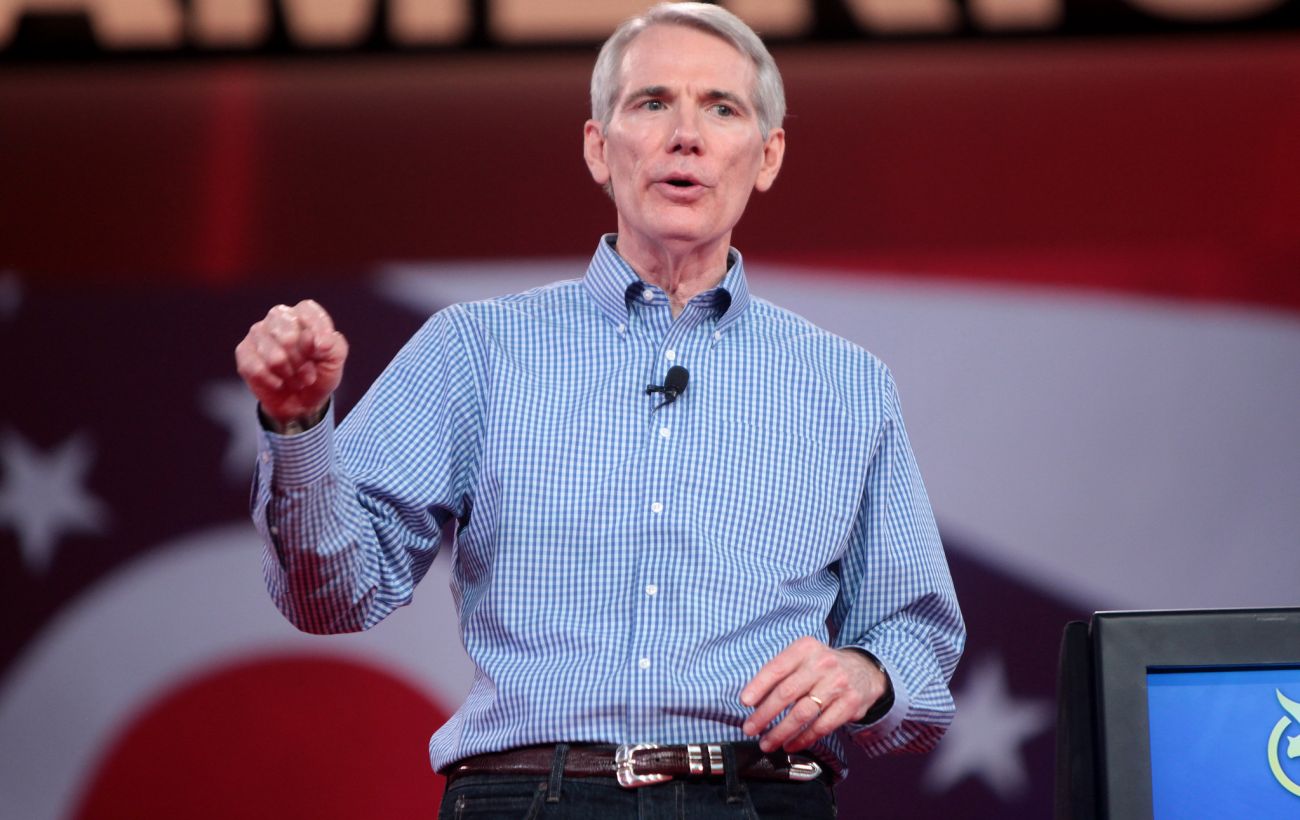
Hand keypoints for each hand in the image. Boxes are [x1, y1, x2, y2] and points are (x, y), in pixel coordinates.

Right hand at [235, 300, 347, 424]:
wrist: (301, 401)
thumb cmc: (319, 374)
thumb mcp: (336, 360)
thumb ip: (333, 345)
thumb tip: (315, 340)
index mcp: (302, 314)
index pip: (307, 310)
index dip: (317, 329)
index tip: (324, 349)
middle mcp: (278, 317)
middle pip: (288, 336)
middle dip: (301, 362)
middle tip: (308, 373)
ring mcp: (258, 332)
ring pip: (274, 357)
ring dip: (289, 375)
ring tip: (295, 379)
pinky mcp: (244, 351)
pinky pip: (257, 369)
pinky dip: (273, 381)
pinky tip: (278, 382)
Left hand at [740, 636, 887, 752]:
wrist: (864, 671)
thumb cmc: (823, 667)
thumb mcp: (803, 657)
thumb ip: (780, 673)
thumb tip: (753, 700)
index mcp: (805, 648)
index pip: (776, 668)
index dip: (758, 686)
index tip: (744, 702)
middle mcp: (822, 664)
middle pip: (786, 692)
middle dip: (764, 714)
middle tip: (750, 728)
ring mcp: (837, 684)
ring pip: (802, 713)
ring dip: (780, 732)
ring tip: (767, 742)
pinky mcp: (849, 704)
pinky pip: (821, 727)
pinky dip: (803, 739)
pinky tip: (790, 744)